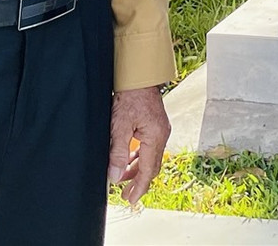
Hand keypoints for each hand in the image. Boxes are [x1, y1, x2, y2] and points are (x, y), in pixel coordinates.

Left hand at [108, 84, 170, 205]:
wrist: (139, 75)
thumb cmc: (130, 95)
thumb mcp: (119, 125)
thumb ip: (118, 152)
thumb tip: (116, 176)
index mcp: (155, 137)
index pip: (148, 170)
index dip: (139, 188)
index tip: (131, 200)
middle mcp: (161, 135)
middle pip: (151, 166)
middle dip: (138, 182)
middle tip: (126, 195)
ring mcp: (160, 129)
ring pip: (150, 158)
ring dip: (137, 170)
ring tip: (123, 180)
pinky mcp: (156, 125)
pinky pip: (149, 147)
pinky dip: (139, 157)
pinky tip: (129, 159)